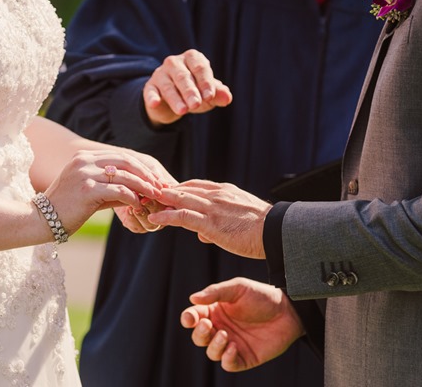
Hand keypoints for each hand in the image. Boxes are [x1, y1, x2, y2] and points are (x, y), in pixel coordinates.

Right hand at [43, 149, 163, 235]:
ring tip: (154, 196)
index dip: (141, 167)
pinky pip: (118, 191)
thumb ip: (112, 188)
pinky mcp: (87, 189)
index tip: (154, 178)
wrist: (41, 219)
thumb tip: (139, 192)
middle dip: (146, 174)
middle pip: (126, 162)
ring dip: (143, 186)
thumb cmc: (66, 208)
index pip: (121, 156)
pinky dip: (132, 197)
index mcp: (84, 157)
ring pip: (125, 176)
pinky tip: (139, 205)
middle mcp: (84, 161)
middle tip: (159, 186)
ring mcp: (85, 174)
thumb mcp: (90, 192)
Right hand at [144, 49, 232, 125]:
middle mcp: (175, 62)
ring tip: (183, 110)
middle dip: (190, 90)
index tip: (210, 96)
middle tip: (196, 103)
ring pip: (168, 86)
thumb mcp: (207, 94)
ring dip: (175, 98)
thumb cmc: (194, 93)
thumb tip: (227, 98)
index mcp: (192, 58)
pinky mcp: (150, 87)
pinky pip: (150, 91)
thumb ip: (218, 94)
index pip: (200, 68)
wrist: (172, 103)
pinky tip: (155, 103)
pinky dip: (152, 97)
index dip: (206, 82)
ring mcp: (160, 74)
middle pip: (183, 76)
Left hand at [148, 180, 270, 258]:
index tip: (165, 192)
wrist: (276, 232)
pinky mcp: (210, 222)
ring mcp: (212, 207)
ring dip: (160, 200)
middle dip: (164, 191)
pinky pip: (182, 216)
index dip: (178, 188)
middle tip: (148, 193)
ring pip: (180, 199)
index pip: (195, 185)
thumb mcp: (240, 219)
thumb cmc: (263, 229)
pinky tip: (154, 217)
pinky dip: (166, 215)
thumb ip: (219, 223)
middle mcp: (216, 195)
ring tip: (144, 201)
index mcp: (225, 191)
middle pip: (184, 189)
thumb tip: (202, 235)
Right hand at [181, 277, 303, 371]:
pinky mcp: (245, 358)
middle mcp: (221, 328)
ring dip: (213, 345)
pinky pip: (228, 364)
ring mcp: (232, 344)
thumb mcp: (237, 288)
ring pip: (211, 352)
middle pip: (199, 337)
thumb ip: (215, 292)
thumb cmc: (261, 296)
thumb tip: (192, 299)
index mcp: (215, 311)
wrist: (289, 310)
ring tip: (225, 335)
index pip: (194, 317)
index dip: (188, 319)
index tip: (190, 318)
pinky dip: (227, 358)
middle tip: (208, 324)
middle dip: (200, 333)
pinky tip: (234, 347)